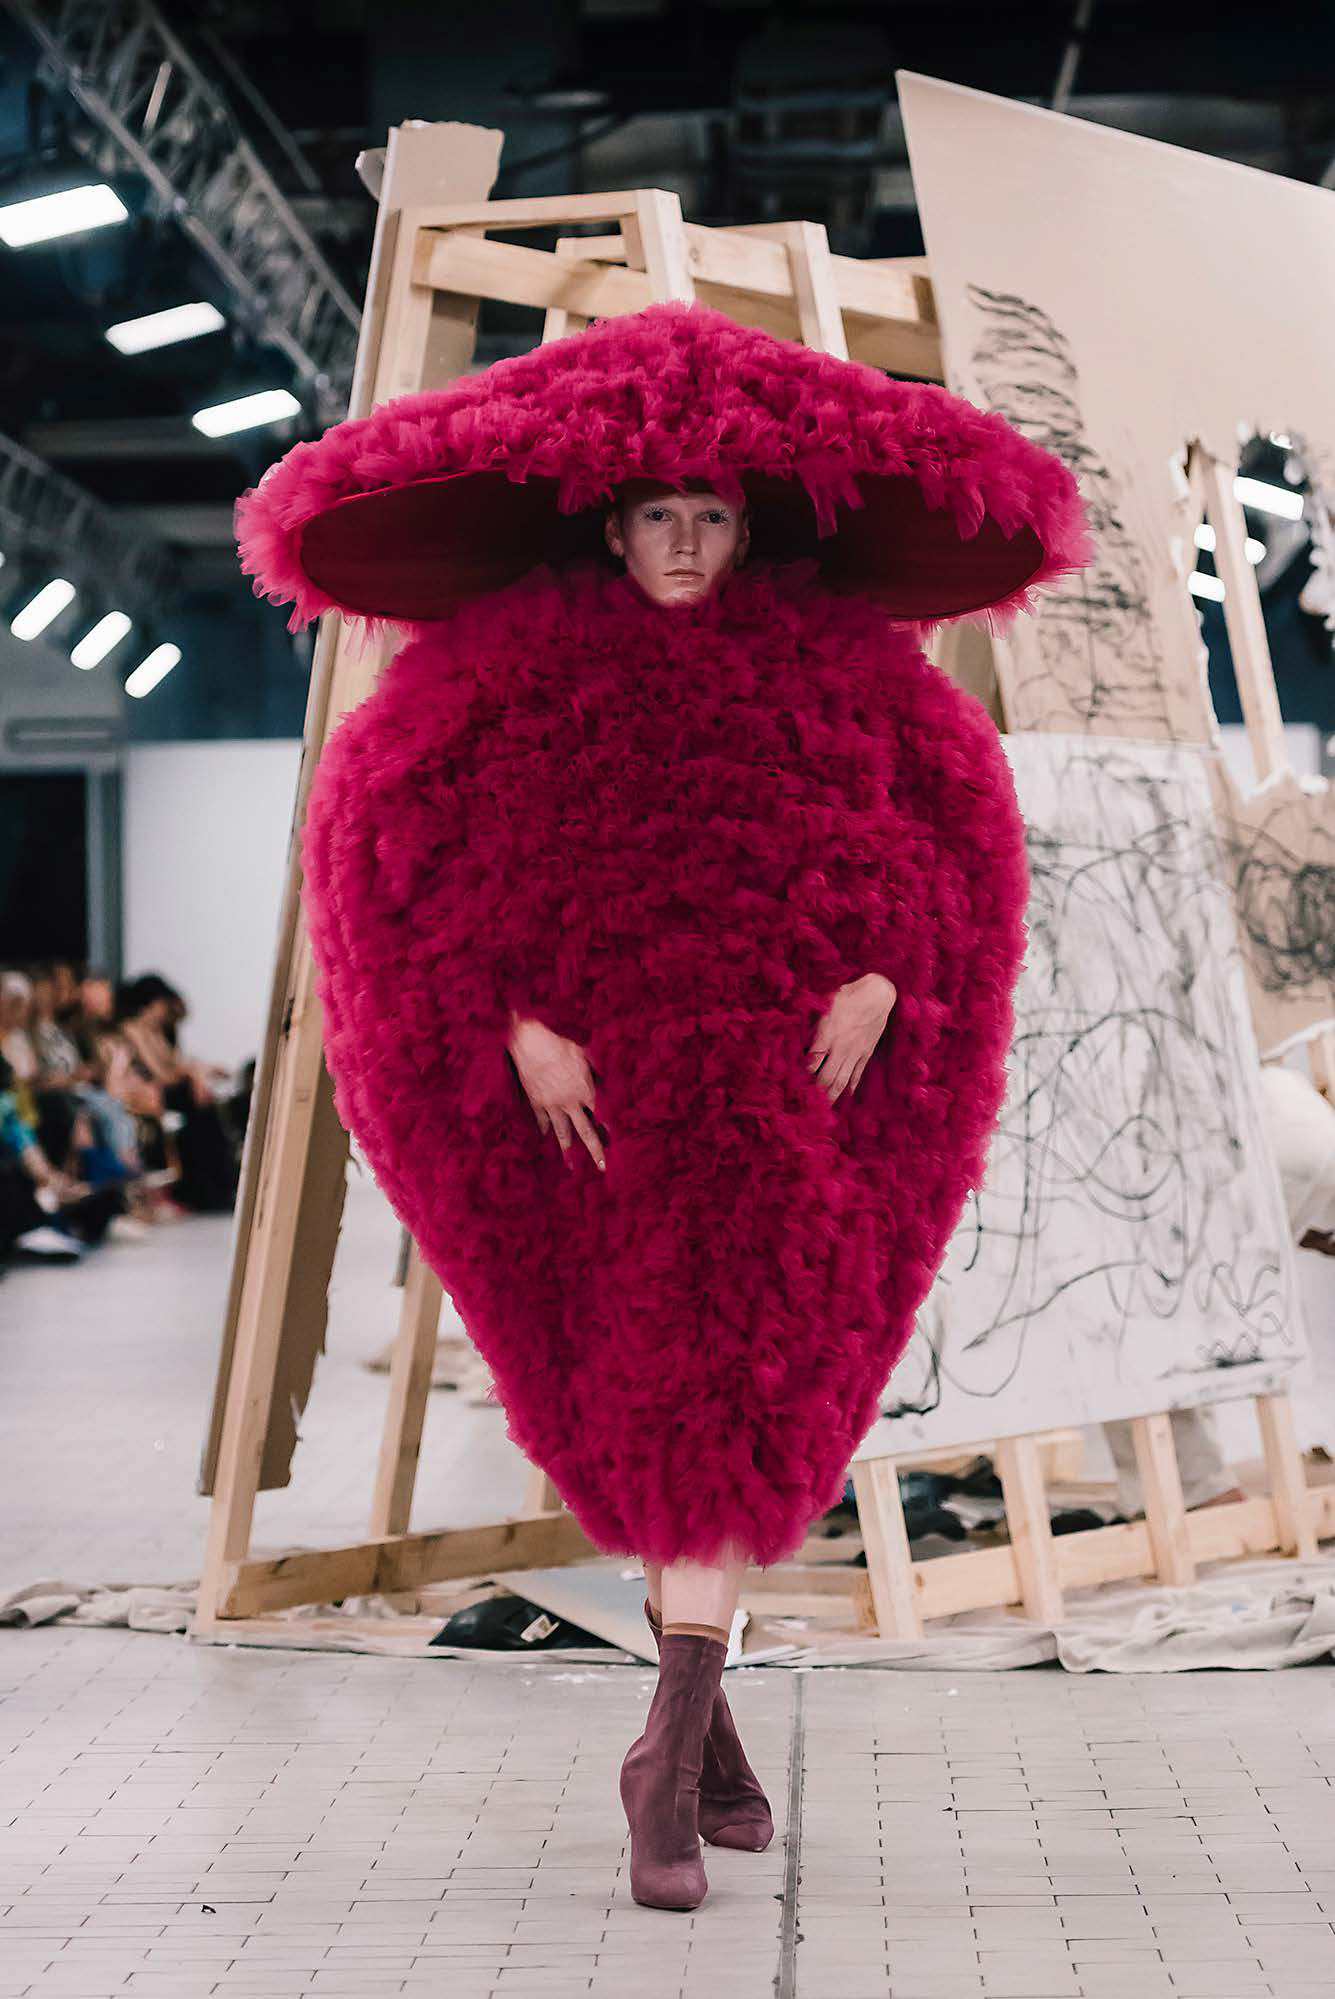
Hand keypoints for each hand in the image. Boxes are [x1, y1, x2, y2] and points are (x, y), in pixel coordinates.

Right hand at [508, 1013, 606, 1171]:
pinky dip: (545, 1129)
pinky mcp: (536, 1101)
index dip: (609, 1128)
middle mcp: (570, 1102)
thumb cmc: (559, 1045)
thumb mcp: (583, 1054)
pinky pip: (542, 1120)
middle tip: (601, 1167)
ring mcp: (551, 1104)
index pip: (601, 1115)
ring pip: (562, 1132)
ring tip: (572, 1166)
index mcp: (584, 1090)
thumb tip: (603, 1074)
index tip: (615, 1141)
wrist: (531, 1045)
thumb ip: (594, 1068)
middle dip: (595, 1151)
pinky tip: (546, 1137)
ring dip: (568, 1150)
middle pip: (585, 1131)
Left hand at [808, 972, 896, 1103]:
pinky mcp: (866, 1052)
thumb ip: (813, 1025)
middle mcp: (841, 1047)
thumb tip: (803, 1039)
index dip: (803, 1074)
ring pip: (842, 1079)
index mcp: (827, 1034)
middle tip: (809, 1106)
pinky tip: (848, 1094)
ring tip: (826, 1107)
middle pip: (827, 1076)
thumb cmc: (848, 996)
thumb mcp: (824, 1005)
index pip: (812, 1061)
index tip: (795, 1083)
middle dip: (817, 1092)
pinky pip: (858, 1073)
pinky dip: (852, 1085)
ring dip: (833, 1094)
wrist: (877, 995)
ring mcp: (855, 1052)